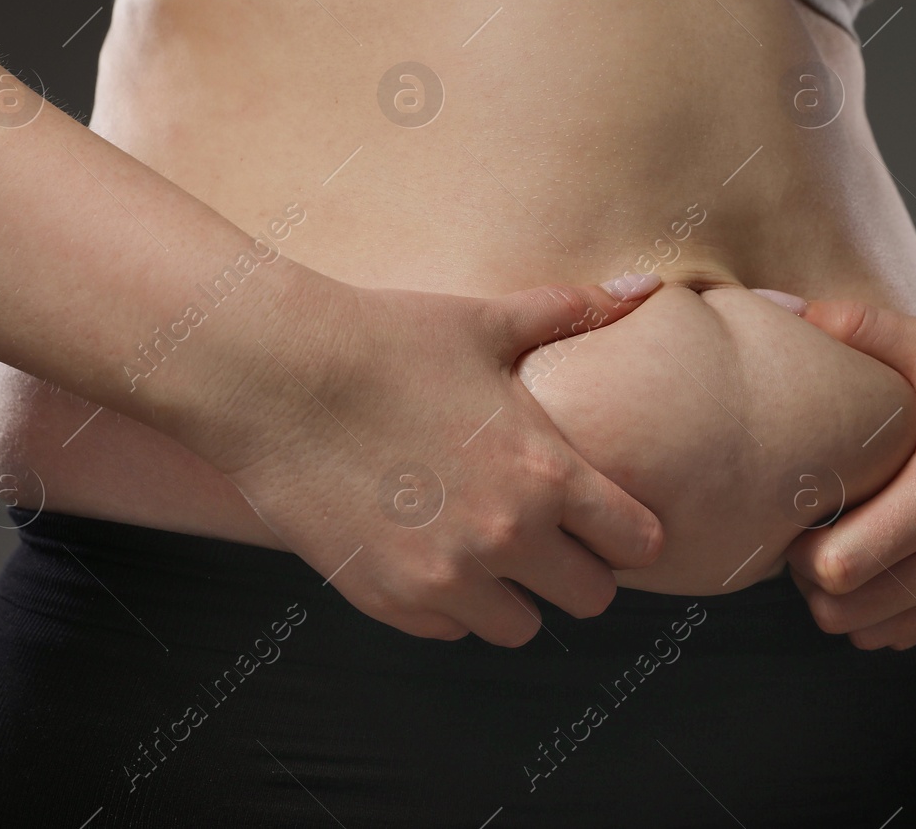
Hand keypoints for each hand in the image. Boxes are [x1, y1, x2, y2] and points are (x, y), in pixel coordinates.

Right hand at [174, 266, 666, 646]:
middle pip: (591, 598)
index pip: (638, 541)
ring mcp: (444, 576)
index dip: (630, 530)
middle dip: (578, 569)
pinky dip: (448, 603)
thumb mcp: (486, 321)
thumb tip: (641, 285)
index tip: (608, 517)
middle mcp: (507, 536)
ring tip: (488, 552)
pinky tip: (429, 552)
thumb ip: (571, 313)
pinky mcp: (386, 599)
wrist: (273, 374)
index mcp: (547, 471)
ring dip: (514, 596)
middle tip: (551, 539)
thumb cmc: (383, 338)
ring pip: (520, 628)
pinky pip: (448, 630)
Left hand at [785, 300, 915, 649]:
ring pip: (882, 632)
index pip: (837, 569)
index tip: (797, 508)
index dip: (797, 547)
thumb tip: (792, 310)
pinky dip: (891, 609)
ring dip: (849, 600)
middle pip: (847, 614)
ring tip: (845, 543)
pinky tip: (888, 556)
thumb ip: (862, 328)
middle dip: (811, 580)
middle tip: (810, 528)